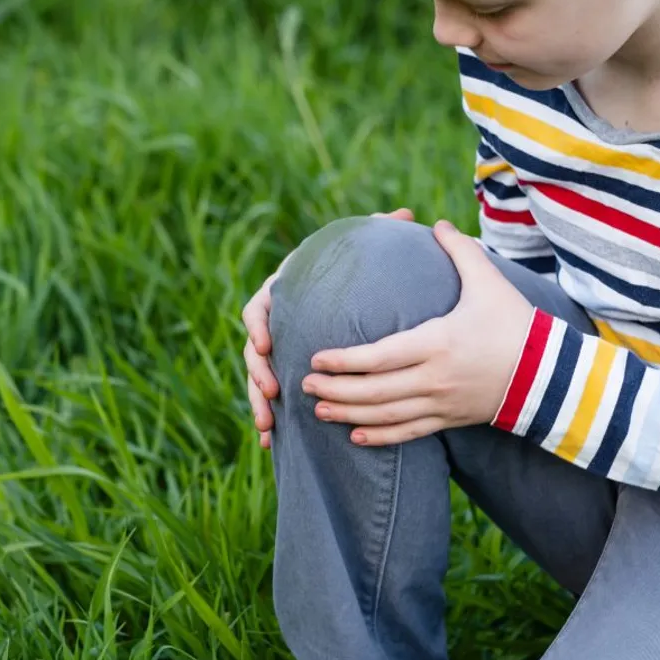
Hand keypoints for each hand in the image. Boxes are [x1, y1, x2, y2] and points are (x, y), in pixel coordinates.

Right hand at [243, 208, 415, 448]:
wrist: (363, 299)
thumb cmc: (365, 273)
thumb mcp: (369, 253)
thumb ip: (380, 234)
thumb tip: (405, 216)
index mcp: (287, 293)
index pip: (259, 307)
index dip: (257, 326)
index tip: (266, 345)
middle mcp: (278, 324)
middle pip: (254, 350)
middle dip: (257, 374)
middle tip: (272, 392)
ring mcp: (280, 352)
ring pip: (258, 378)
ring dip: (259, 402)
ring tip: (268, 425)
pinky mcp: (287, 374)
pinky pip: (271, 398)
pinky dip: (269, 417)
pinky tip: (269, 442)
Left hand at [301, 220, 534, 446]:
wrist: (549, 375)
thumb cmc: (514, 324)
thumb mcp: (489, 283)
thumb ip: (460, 251)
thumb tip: (437, 223)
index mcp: (439, 343)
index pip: (381, 357)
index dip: (346, 361)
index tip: (317, 359)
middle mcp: (435, 378)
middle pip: (375, 391)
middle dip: (336, 390)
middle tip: (305, 385)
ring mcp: (441, 403)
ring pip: (386, 415)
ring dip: (349, 415)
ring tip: (318, 411)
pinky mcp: (448, 420)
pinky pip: (408, 433)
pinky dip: (380, 437)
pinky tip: (356, 436)